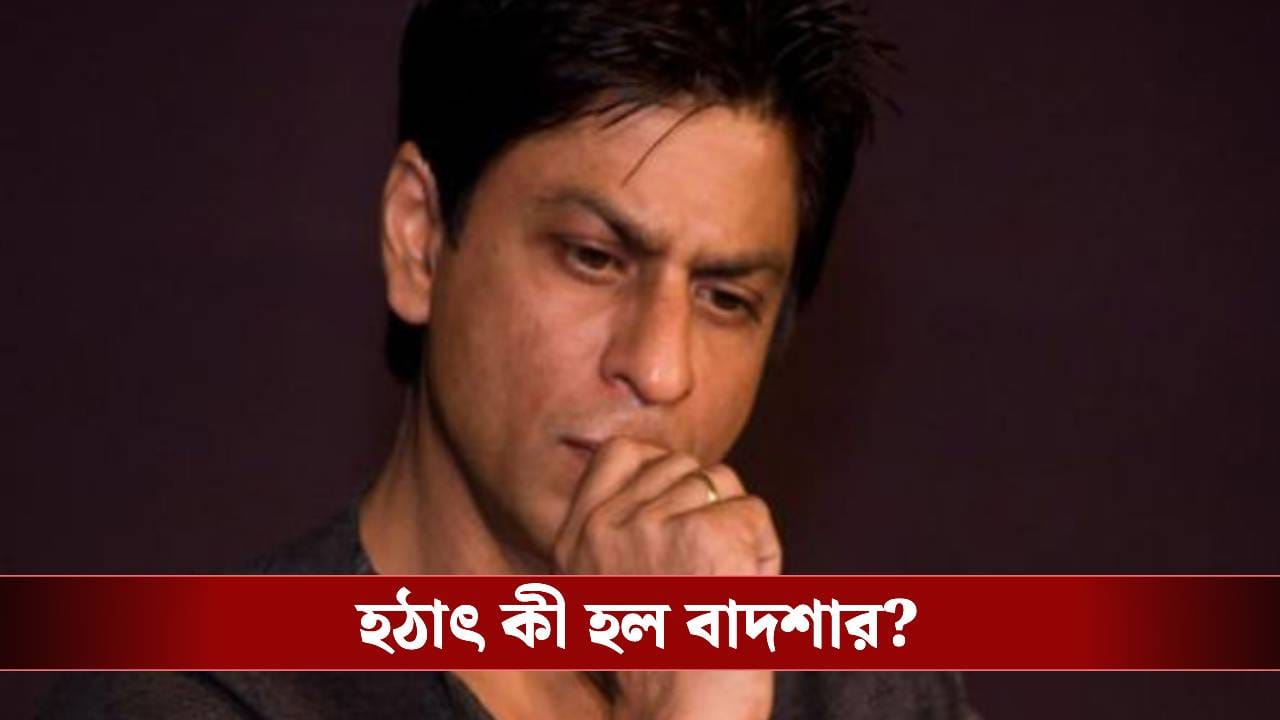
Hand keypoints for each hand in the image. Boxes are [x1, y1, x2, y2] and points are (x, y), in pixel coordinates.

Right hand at [552, 437, 781, 719]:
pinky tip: (744, 596)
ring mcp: (657, 525)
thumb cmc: (663, 672)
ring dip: (738, 531)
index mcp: (577, 539)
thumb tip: (676, 475)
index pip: (620, 453)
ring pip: (723, 484)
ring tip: (723, 591)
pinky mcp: (710, 535)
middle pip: (683, 466)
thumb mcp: (609, 595)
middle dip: (707, 508)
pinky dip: (764, 551)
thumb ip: (623, 533)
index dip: (662, 469)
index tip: (680, 512)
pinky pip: (754, 511)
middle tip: (704, 577)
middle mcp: (609, 525)